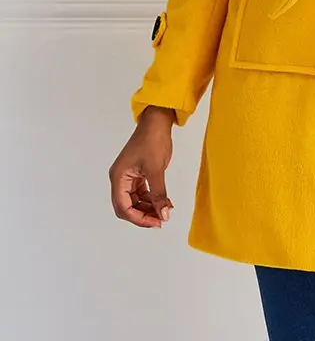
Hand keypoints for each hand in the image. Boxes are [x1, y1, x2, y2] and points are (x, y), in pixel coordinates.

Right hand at [109, 105, 175, 227]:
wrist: (158, 121)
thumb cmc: (153, 140)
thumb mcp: (157, 170)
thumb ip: (159, 194)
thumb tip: (164, 215)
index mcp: (118, 177)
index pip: (123, 207)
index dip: (139, 218)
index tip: (156, 223)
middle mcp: (120, 178)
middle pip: (127, 206)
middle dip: (143, 215)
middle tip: (161, 220)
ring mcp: (128, 176)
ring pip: (135, 200)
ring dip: (149, 207)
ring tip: (165, 211)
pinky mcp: (137, 173)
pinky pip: (141, 192)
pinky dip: (151, 198)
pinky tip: (164, 201)